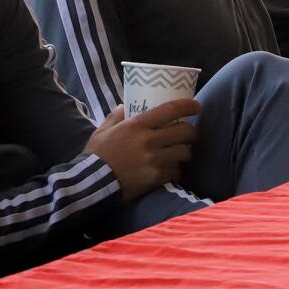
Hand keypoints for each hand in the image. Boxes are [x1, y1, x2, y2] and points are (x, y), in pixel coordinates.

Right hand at [84, 99, 199, 200]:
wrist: (92, 183)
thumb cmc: (97, 154)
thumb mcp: (103, 129)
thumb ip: (116, 115)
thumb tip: (125, 106)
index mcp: (137, 125)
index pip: (170, 110)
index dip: (188, 106)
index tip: (196, 106)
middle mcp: (149, 141)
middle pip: (184, 132)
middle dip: (191, 132)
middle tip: (189, 133)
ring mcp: (154, 160)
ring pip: (184, 152)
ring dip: (185, 152)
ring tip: (181, 152)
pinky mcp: (155, 178)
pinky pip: (176, 172)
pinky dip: (176, 170)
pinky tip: (171, 169)